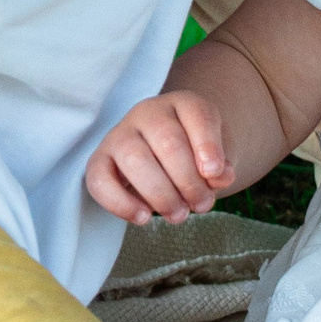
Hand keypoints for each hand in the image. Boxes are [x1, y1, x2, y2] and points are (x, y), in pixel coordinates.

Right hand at [85, 91, 233, 224]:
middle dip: (188, 181)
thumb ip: (221, 165)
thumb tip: (221, 176)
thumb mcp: (215, 156)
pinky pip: (99, 179)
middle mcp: (148, 112)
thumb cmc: (194, 156)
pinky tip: (143, 217)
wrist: (164, 156)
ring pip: (134, 158)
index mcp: (182, 103)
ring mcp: (120, 134)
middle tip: (201, 205)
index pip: (197, 114)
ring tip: (178, 215)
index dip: (209, 145)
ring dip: (160, 194)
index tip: (215, 174)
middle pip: (168, 141)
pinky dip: (120, 203)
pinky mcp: (100, 160)